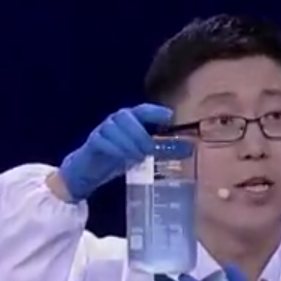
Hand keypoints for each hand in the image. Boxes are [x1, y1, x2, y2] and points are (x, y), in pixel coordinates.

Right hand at [55, 104, 173, 201]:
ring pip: (114, 128)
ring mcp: (102, 130)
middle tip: (149, 150)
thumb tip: (191, 149)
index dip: (155, 112)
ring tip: (138, 157)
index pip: (143, 110)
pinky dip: (114, 149)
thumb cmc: (120, 158)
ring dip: (128, 142)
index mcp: (130, 120)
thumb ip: (164, 149)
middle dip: (140, 133)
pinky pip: (102, 141)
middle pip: (127, 117)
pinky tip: (123, 159)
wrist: (89, 171)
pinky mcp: (92, 142)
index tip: (170, 117)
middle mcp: (115, 121)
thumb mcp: (144, 153)